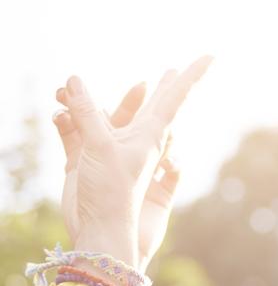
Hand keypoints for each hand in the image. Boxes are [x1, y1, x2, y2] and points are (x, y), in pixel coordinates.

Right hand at [52, 56, 210, 265]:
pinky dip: (67, 121)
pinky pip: (78, 132)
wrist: (98, 229)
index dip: (191, 77)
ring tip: (64, 89)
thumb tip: (74, 81)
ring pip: (105, 116)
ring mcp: (111, 150)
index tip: (211, 56)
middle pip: (150, 107)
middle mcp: (135, 141)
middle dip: (160, 89)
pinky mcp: (87, 160)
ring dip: (85, 101)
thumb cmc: (112, 192)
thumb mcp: (101, 147)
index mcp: (151, 136)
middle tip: (171, 71)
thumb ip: (87, 113)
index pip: (174, 99)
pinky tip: (57, 114)